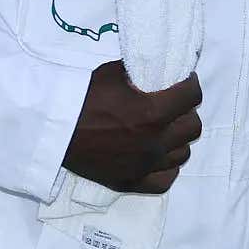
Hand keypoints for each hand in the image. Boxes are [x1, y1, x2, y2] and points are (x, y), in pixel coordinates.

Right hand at [62, 61, 202, 193]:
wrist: (56, 129)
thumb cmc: (82, 96)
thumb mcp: (114, 72)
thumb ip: (143, 71)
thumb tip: (161, 65)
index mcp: (154, 113)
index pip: (193, 96)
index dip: (190, 85)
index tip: (184, 81)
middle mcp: (154, 142)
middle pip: (193, 126)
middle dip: (186, 111)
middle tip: (172, 104)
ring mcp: (145, 166)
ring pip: (183, 153)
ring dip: (177, 138)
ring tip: (164, 129)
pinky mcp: (132, 182)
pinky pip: (166, 178)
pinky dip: (166, 165)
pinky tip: (157, 154)